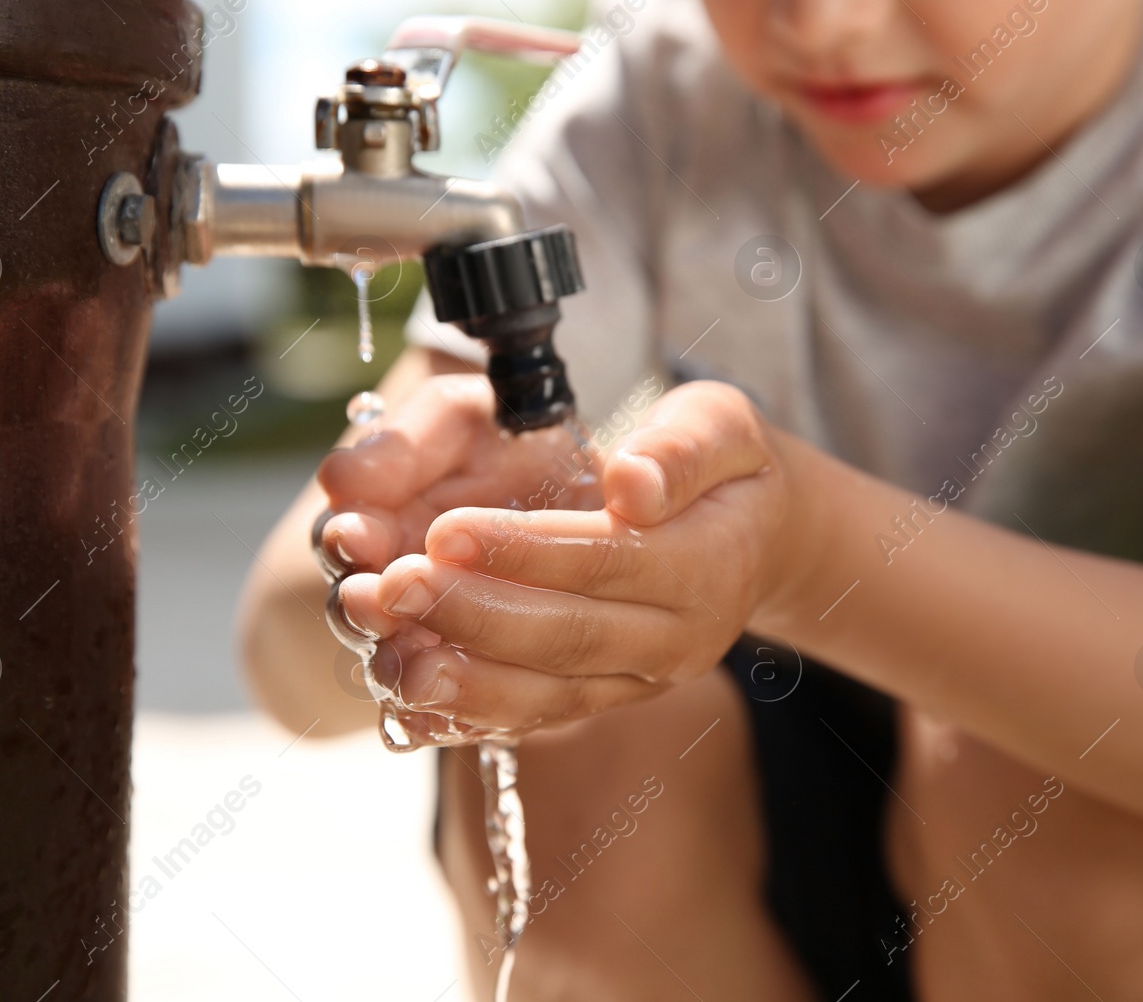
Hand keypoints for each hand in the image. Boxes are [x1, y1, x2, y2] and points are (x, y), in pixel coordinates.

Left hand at [356, 380, 793, 745]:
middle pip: (567, 637)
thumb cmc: (726, 466)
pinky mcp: (607, 699)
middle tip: (390, 586)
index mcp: (710, 563)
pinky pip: (535, 718)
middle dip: (471, 616)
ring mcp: (641, 680)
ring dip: (459, 680)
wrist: (757, 539)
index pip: (607, 561)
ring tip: (384, 653)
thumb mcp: (723, 424)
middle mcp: (678, 638)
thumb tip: (631, 486)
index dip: (524, 552)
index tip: (445, 532)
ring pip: (546, 695)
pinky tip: (408, 697)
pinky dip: (469, 713)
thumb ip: (682, 448)